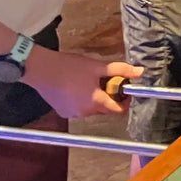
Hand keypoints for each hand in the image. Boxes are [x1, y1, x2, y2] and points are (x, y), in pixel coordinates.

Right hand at [25, 47, 140, 119]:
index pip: (119, 110)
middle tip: (105, 80)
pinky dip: (82, 100)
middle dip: (110, 96)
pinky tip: (76, 86)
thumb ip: (120, 70)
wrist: (41, 69)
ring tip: (88, 80)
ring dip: (95, 98)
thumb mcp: (97, 66)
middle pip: (106, 109)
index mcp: (95, 102)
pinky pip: (79, 108)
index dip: (126, 100)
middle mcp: (84, 112)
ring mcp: (72, 114)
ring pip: (92, 108)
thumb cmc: (70, 67)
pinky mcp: (63, 112)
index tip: (124, 88)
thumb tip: (140, 72)